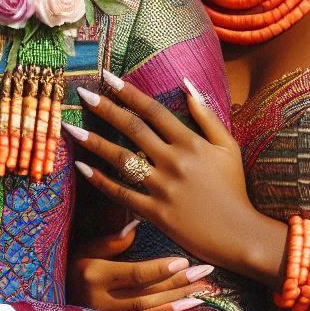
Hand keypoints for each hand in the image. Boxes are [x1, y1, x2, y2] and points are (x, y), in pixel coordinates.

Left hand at [67, 71, 258, 272]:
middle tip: (84, 94)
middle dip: (106, 109)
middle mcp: (172, 161)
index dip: (129, 92)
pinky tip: (82, 167)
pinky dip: (100, 181)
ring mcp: (161, 187)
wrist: (238, 233)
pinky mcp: (154, 212)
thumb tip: (188, 86)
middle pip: (133, 129)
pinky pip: (121, 194)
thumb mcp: (227, 146)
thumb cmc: (234, 187)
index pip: (153, 110)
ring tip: (71, 129)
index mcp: (190, 142)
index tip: (108, 77)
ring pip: (121, 159)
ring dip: (94, 143)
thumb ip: (206, 116)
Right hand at [68, 221, 215, 310]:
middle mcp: (100, 301)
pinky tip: (186, 308)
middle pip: (146, 294)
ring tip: (202, 293)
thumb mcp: (87, 247)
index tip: (185, 262)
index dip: (160, 269)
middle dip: (178, 285)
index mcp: (95, 275)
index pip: (134, 274)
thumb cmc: (76, 265)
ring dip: (177, 302)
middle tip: (204, 275)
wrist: (57, 295)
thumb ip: (111, 240)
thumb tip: (135, 225)